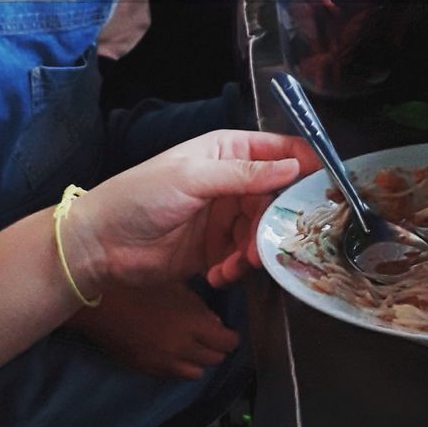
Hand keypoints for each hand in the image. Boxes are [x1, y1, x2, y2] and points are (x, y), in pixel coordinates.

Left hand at [65, 130, 315, 296]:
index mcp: (226, 152)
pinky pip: (244, 258)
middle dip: (279, 221)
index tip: (325, 189)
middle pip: (277, 198)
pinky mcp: (216, 250)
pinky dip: (238, 269)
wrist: (101, 244)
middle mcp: (231, 182)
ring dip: (257, 250)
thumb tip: (293, 167)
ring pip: (264, 231)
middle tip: (273, 242)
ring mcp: (224, 217)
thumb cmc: (140, 196)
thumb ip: (244, 175)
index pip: (279, 151)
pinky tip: (218, 276)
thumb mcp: (192, 178)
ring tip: (238, 264)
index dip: (304, 166)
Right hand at [68, 282, 238, 379]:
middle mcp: (182, 349)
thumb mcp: (172, 286)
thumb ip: (197, 306)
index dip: (231, 337)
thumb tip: (214, 323)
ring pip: (196, 373)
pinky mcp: (147, 370)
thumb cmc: (135, 285)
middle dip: (217, 349)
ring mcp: (163, 363)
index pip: (226, 342)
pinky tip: (174, 352)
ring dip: (199, 360)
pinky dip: (180, 367)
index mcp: (191, 324)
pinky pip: (174, 376)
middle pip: (214, 360)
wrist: (97, 305)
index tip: (230, 332)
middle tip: (213, 336)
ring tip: (193, 346)